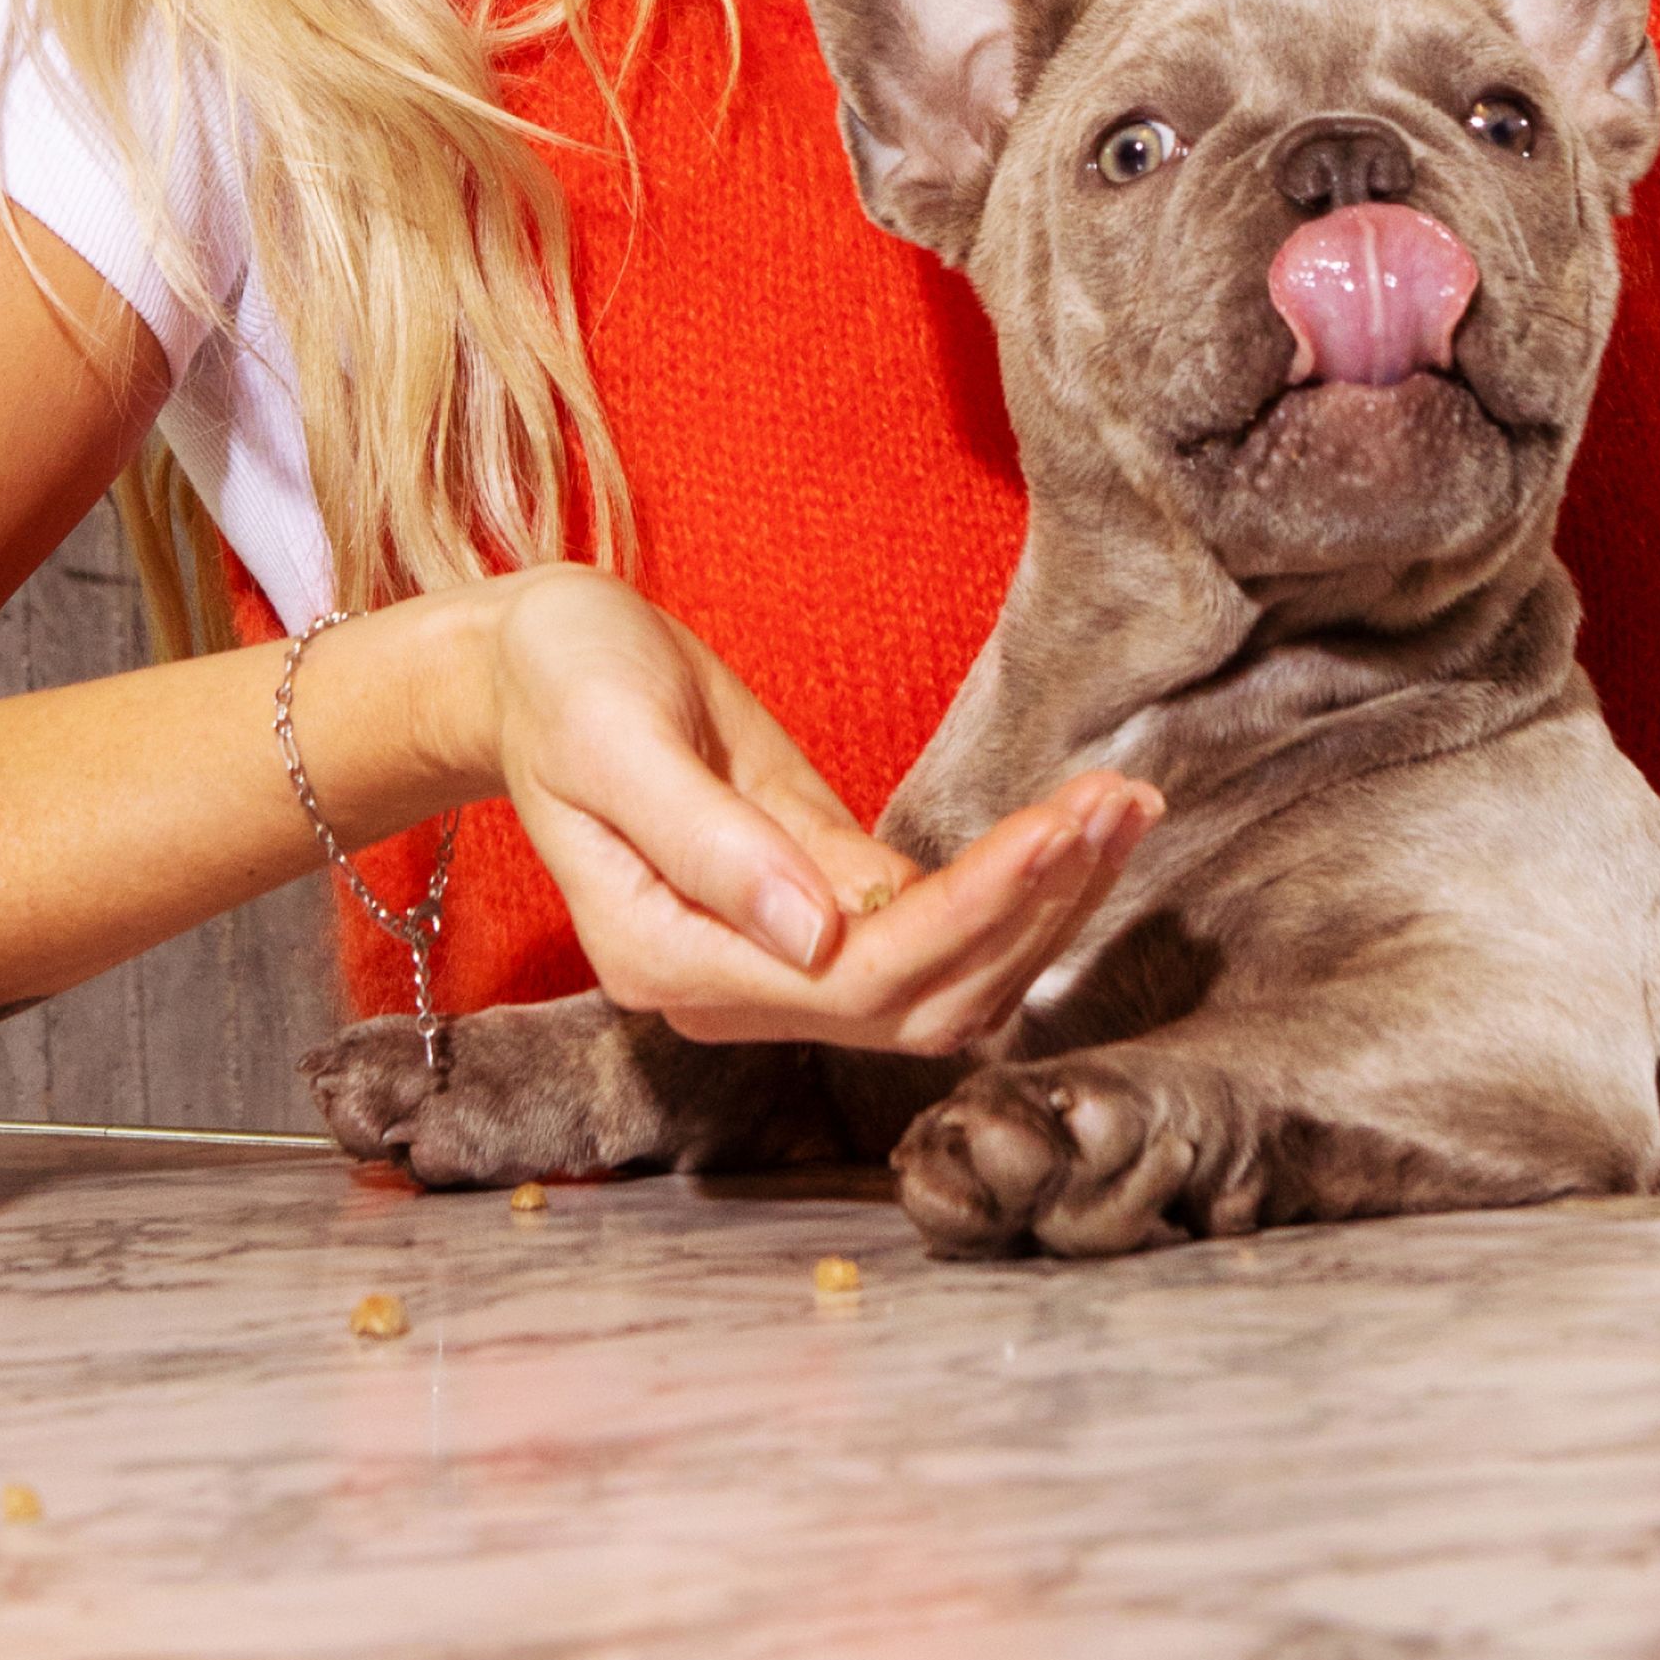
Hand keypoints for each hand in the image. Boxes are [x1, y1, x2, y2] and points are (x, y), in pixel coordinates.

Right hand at [470, 570, 1158, 1052]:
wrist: (536, 663)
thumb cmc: (562, 684)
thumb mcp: (611, 739)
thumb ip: (705, 843)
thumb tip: (816, 934)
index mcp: (668, 956)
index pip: (856, 978)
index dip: (967, 916)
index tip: (1053, 830)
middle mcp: (733, 986)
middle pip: (920, 996)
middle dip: (1031, 909)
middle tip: (1117, 804)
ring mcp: (781, 957)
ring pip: (945, 979)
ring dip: (1044, 905)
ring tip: (1123, 806)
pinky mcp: (821, 905)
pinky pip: (934, 928)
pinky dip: (1015, 884)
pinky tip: (1080, 821)